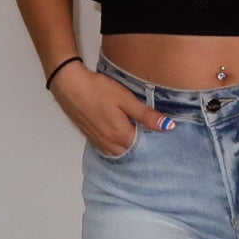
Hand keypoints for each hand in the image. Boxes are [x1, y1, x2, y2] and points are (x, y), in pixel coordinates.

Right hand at [49, 60, 173, 155]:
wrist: (70, 86)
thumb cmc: (98, 90)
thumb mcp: (126, 99)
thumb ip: (146, 115)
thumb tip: (168, 126)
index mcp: (121, 135)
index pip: (145, 148)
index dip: (155, 142)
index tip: (163, 136)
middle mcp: (110, 144)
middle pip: (132, 152)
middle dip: (143, 147)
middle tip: (153, 135)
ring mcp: (99, 142)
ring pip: (120, 152)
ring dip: (129, 147)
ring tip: (139, 135)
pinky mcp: (91, 138)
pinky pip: (109, 149)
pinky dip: (117, 146)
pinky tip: (121, 135)